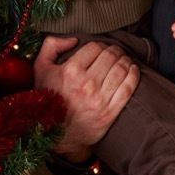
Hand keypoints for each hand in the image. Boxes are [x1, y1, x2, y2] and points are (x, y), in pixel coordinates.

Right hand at [33, 35, 138, 161]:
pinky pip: (128, 89)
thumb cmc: (48, 98)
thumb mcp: (40, 69)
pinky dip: (134, 75)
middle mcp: (86, 84)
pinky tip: (133, 70)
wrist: (54, 135)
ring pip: (121, 69)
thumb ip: (51, 46)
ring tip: (124, 60)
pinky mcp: (109, 113)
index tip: (101, 49)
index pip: (95, 47)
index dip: (100, 45)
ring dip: (126, 60)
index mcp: (70, 71)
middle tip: (115, 52)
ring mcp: (99, 100)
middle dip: (115, 50)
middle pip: (110, 56)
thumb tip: (73, 39)